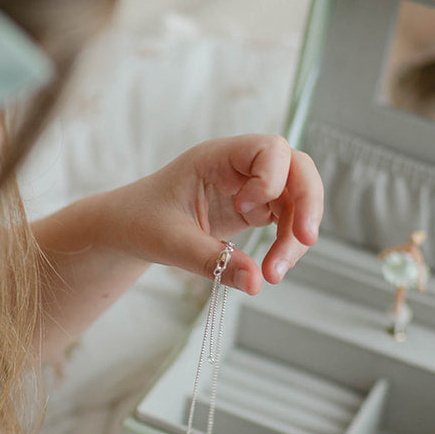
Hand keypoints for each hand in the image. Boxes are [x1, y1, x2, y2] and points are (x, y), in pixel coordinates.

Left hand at [115, 135, 323, 294]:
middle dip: (307, 203)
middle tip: (306, 240)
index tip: (245, 209)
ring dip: (296, 236)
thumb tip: (256, 284)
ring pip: (297, 200)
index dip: (271, 178)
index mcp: (217, 157)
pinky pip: (287, 221)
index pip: (269, 149)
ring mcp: (252, 187)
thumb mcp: (171, 242)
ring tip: (274, 275)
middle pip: (297, 169)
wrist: (127, 228)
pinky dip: (287, 245)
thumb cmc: (141, 222)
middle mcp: (240, 166)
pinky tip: (271, 270)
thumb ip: (213, 260)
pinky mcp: (255, 210)